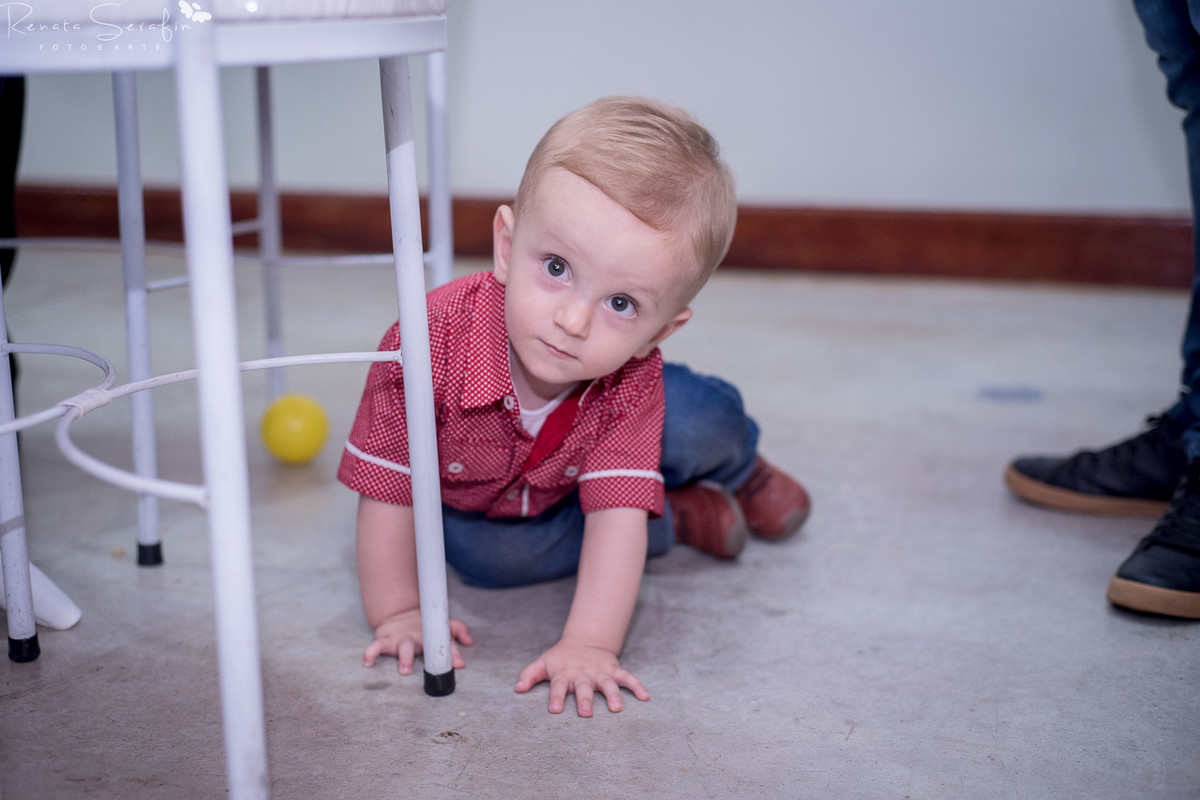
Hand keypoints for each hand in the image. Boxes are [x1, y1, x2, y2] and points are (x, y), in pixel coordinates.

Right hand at [363, 608, 472, 675]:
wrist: (399, 613)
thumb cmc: (424, 625)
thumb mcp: (442, 624)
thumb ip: (458, 630)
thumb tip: (469, 641)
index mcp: (432, 634)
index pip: (445, 643)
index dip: (453, 653)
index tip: (459, 665)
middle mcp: (417, 636)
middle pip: (425, 643)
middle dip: (431, 654)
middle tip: (433, 667)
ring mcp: (401, 638)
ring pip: (403, 647)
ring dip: (404, 658)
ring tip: (405, 671)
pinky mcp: (384, 640)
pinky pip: (375, 647)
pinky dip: (370, 653)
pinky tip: (368, 662)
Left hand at [514, 639, 648, 716]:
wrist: (584, 640)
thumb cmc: (561, 658)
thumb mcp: (543, 662)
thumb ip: (530, 675)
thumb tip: (517, 689)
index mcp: (564, 673)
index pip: (558, 686)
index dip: (555, 697)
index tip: (553, 710)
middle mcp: (583, 673)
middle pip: (584, 687)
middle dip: (585, 700)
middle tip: (586, 713)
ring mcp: (600, 672)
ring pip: (607, 684)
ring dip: (612, 695)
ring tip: (617, 708)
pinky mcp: (613, 670)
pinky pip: (627, 677)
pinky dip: (636, 686)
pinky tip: (645, 697)